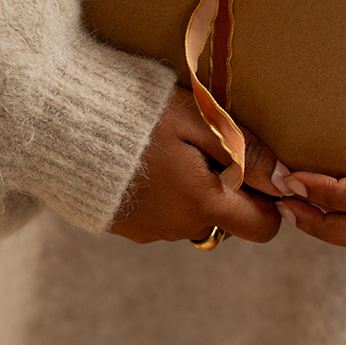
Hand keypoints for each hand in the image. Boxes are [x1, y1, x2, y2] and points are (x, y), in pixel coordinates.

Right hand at [109, 86, 291, 244]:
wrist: (58, 124)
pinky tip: (143, 163)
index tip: (257, 171)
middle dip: (227, 189)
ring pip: (193, 216)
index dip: (268, 202)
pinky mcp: (124, 227)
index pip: (263, 227)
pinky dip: (163, 194)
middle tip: (204, 146)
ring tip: (167, 149)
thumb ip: (246, 151)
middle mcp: (178, 227)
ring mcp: (149, 231)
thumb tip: (287, 181)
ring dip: (193, 190)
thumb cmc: (135, 113)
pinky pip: (161, 216)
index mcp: (203, 203)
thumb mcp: (198, 120)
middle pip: (226, 219)